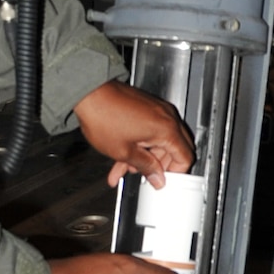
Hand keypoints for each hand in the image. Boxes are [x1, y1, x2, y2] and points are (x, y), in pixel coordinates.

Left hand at [73, 80, 193, 188]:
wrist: (88, 93)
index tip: (162, 179)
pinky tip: (122, 154)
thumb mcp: (124, 152)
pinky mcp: (146, 107)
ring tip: (124, 166)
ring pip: (158, 141)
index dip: (175, 173)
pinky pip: (150, 130)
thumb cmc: (103, 116)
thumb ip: (146, 167)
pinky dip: (139, 143)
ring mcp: (157, 110)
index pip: (185, 157)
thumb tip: (157, 178)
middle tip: (143, 174)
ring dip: (144, 156)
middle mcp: (166, 117)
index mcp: (166, 129)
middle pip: (174, 149)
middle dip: (157, 165)